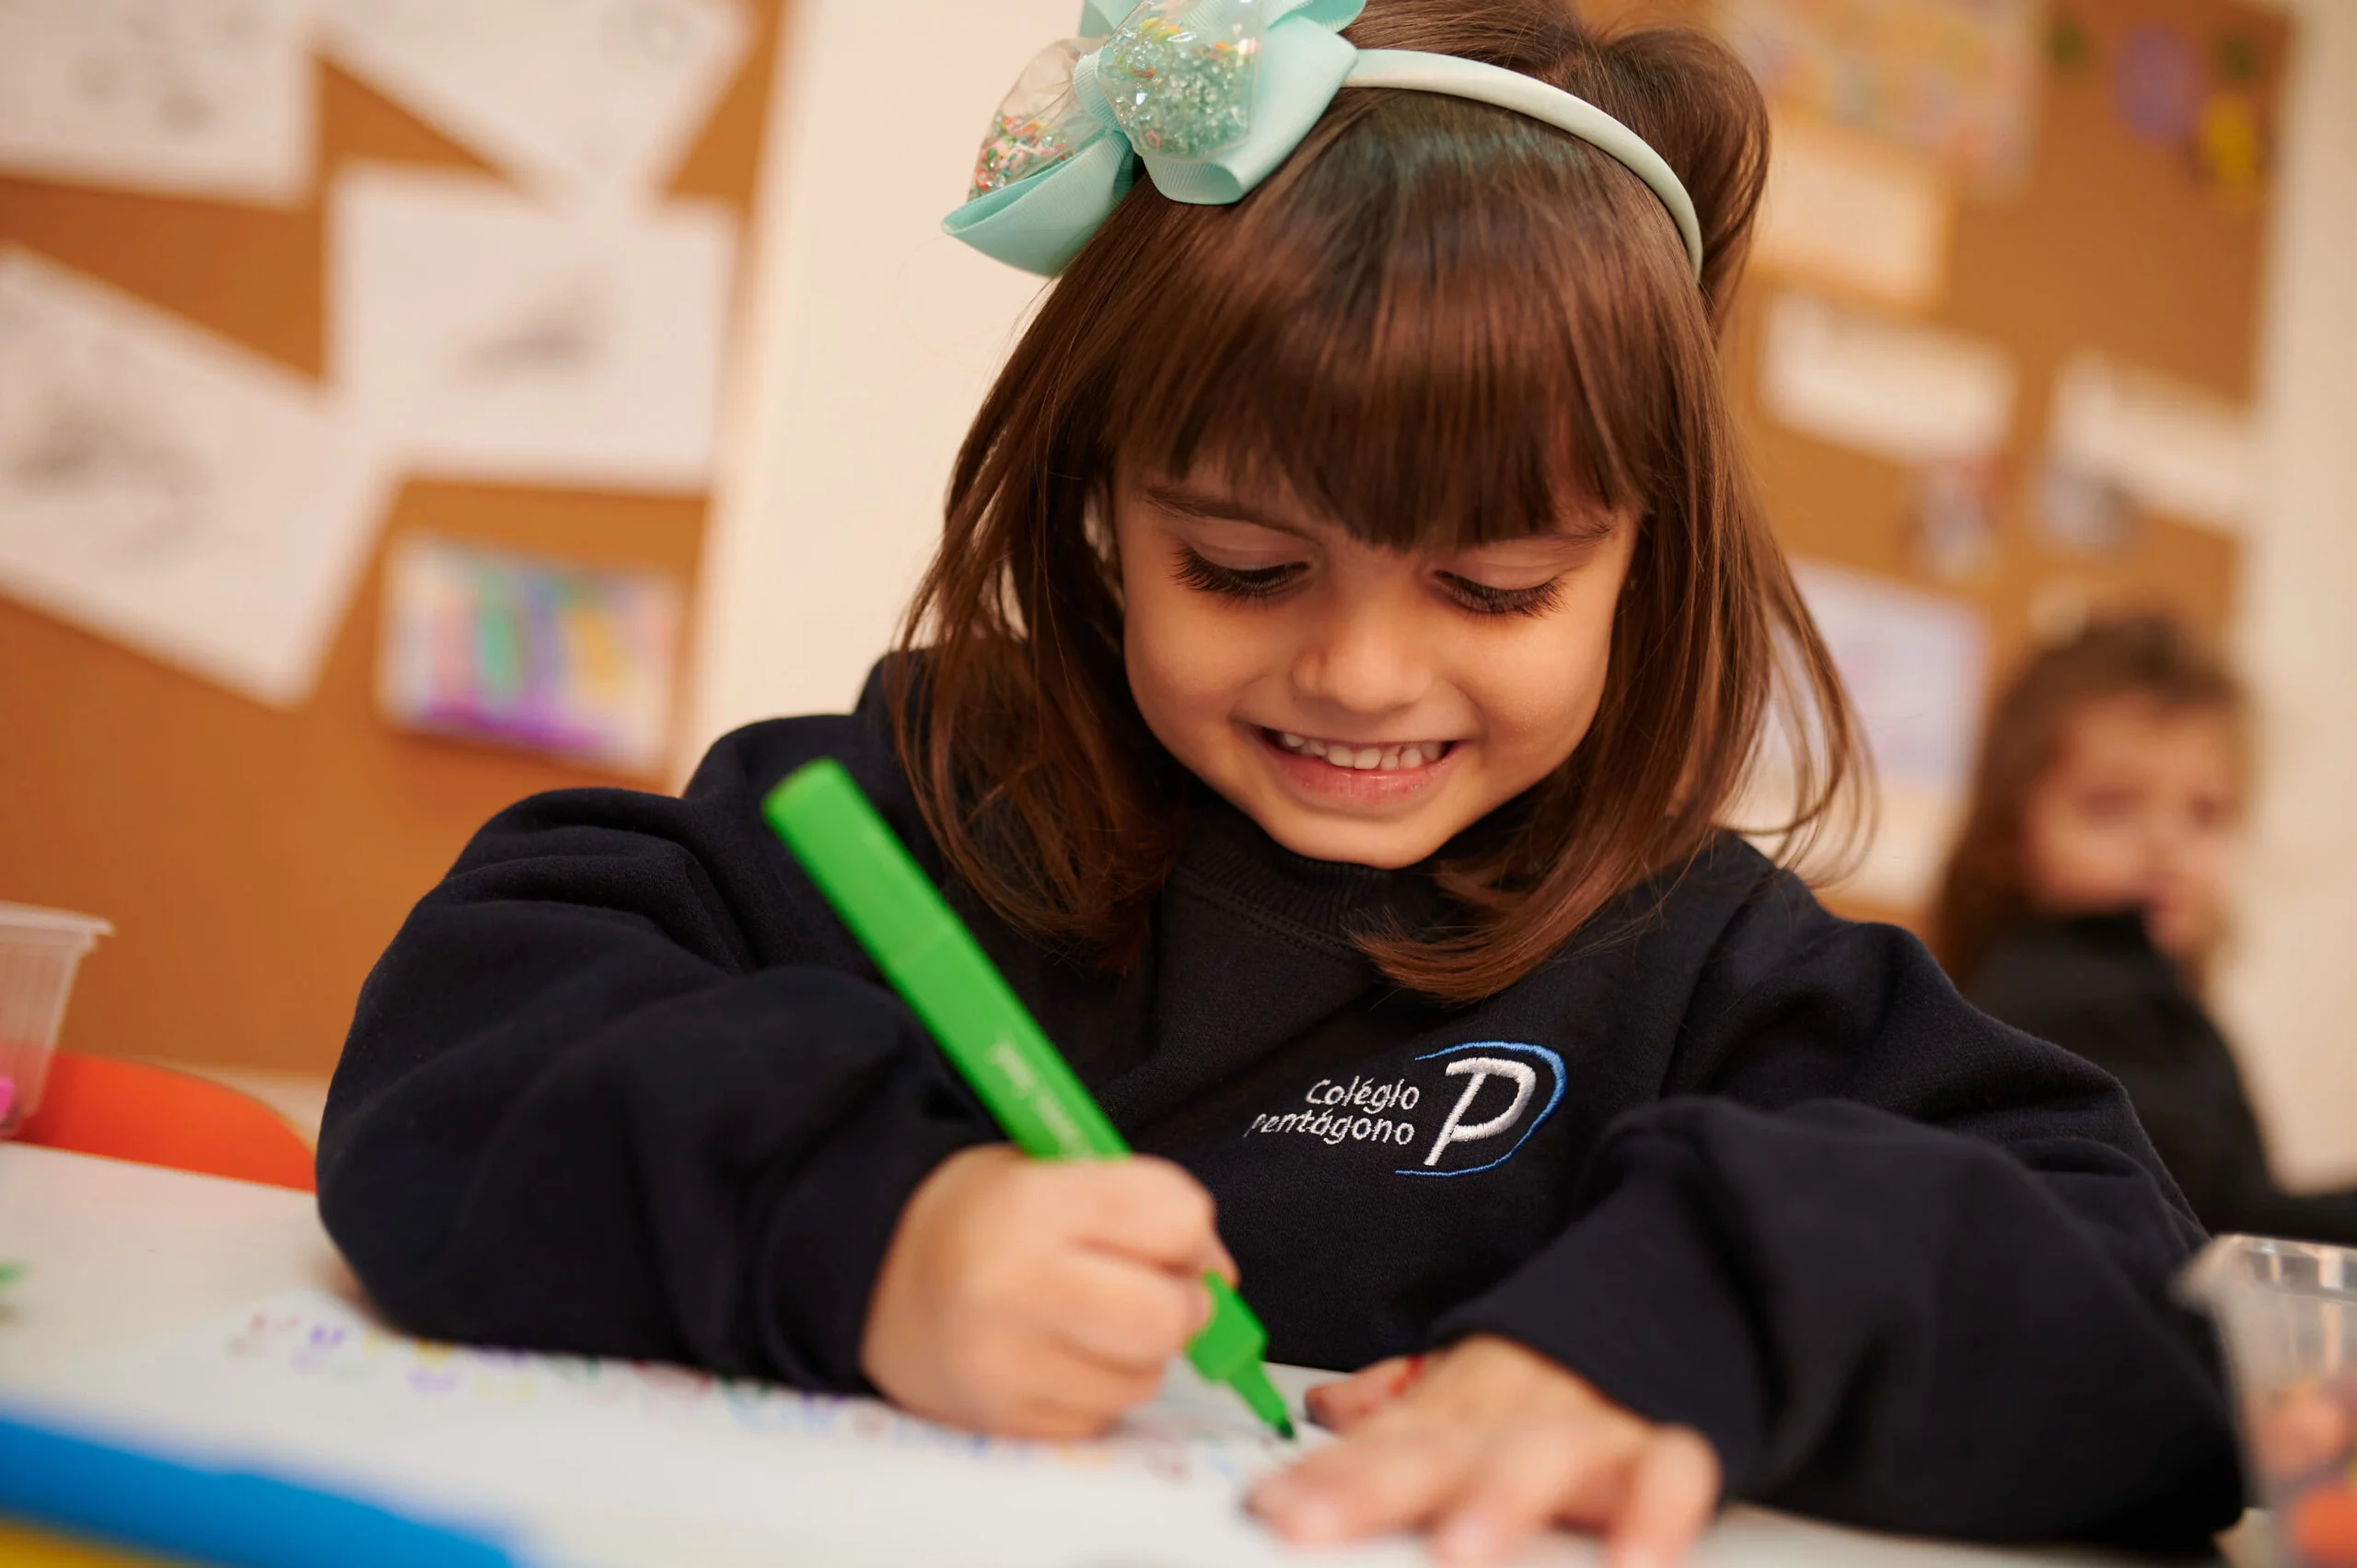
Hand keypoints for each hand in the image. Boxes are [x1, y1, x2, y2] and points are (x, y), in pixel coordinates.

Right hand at [861, 1146, 1235, 1439]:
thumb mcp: (1053, 1168)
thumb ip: (1142, 1204)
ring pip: (1145, 1377)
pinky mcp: (1005, 1418)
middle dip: (1182, 1302)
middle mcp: (1018, 1285)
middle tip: (1155, 1287)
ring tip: (1093, 1317)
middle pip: (1169, 1316)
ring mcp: (1008, 1362)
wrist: (874, 1270)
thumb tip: (1219, 1274)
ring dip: (1141, 1351)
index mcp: (1036, 1202)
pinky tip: (1061, 1352)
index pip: (1175, 1215)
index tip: (1167, 1232)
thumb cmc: (981, 1214)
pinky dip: (1100, 1387)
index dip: (1187, 1227)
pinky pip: (1102, 1416)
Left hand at [1251, 1336, 1719, 1567]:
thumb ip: (1395, 1409)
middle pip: (1435, 1451)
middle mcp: (1515, 1412)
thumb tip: (1321, 1410)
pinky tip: (1633, 1562)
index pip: (1377, 1445)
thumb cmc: (1550, 1381)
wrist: (1665, 1305)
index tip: (1274, 1509)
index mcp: (1457, 1407)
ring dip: (1499, 1501)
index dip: (1323, 1479)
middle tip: (1314, 1523)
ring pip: (1541, 1457)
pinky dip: (1654, 1514)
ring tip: (1459, 1553)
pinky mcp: (1665, 1449)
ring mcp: (1591, 1429)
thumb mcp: (1464, 1388)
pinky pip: (1669, 1473)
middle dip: (1372, 1490)